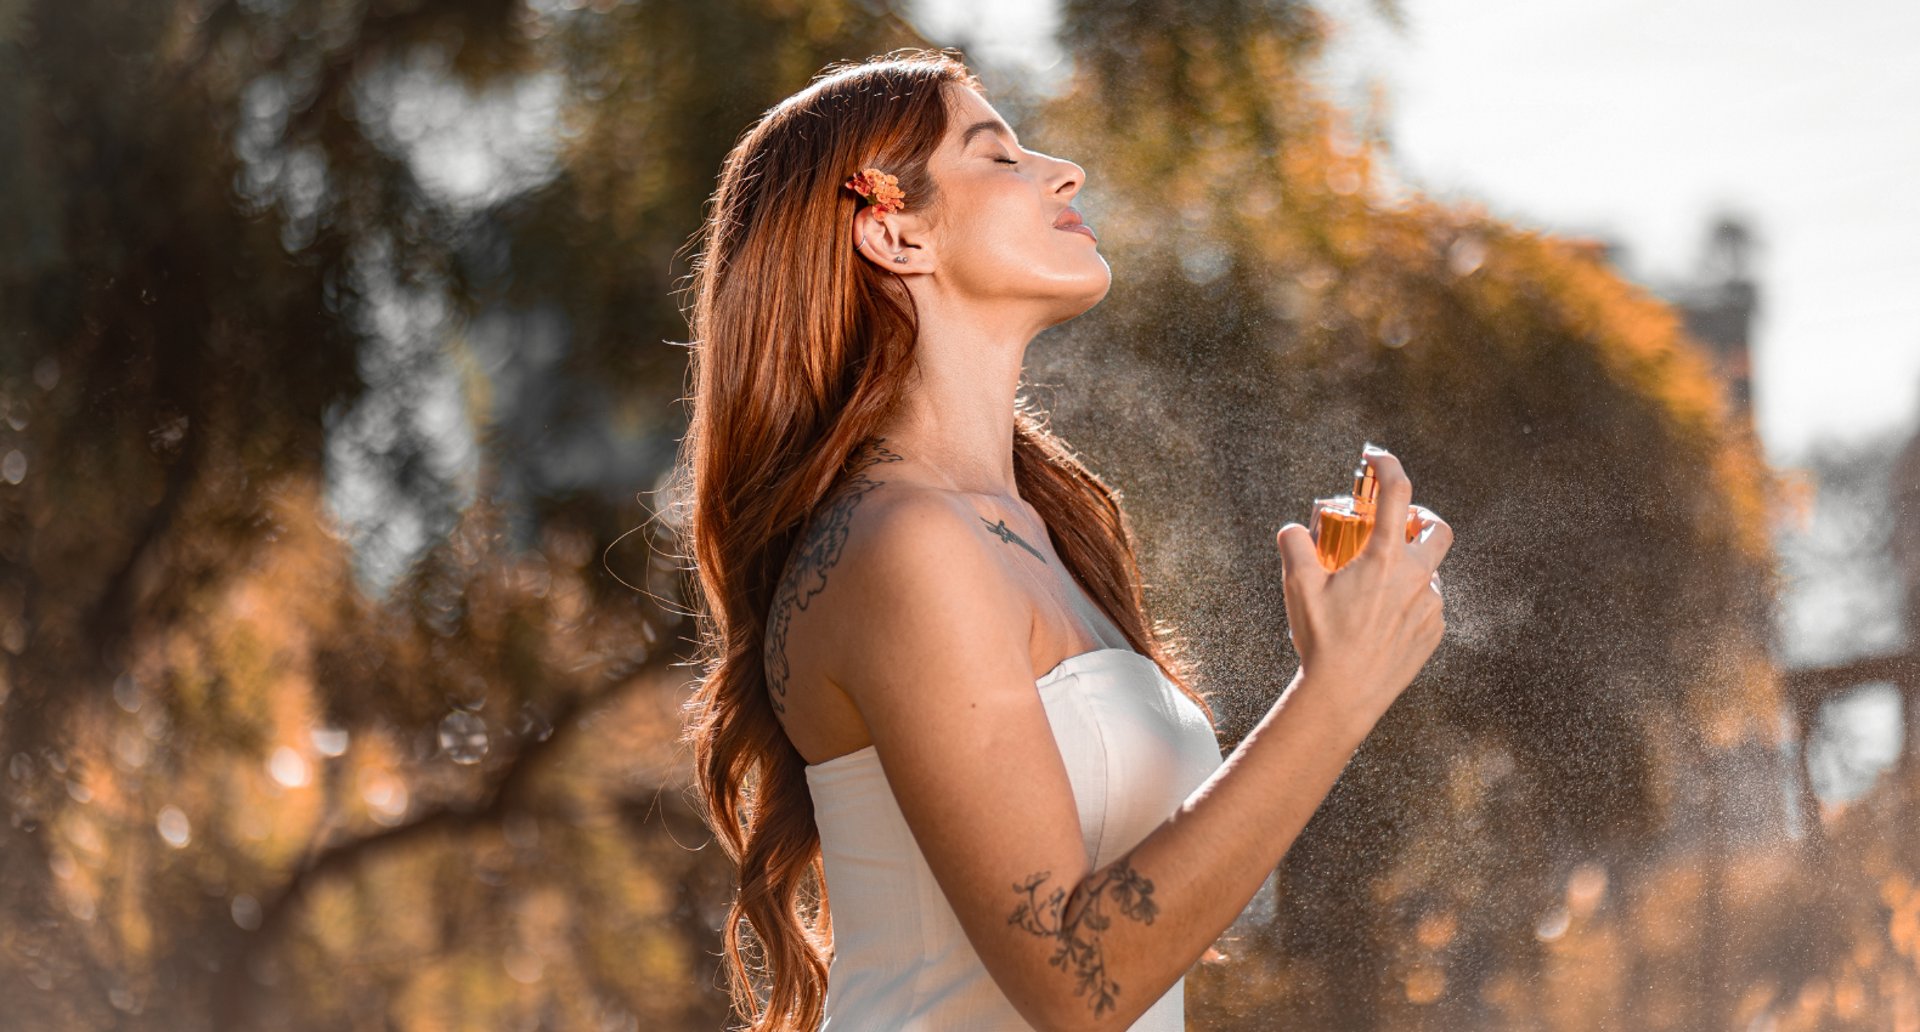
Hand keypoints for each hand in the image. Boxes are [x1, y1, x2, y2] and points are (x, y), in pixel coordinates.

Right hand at [1273, 447, 1453, 728]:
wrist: (1344, 695)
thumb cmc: (1321, 639)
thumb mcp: (1297, 588)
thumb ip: (1294, 547)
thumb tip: (1293, 530)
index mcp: (1383, 560)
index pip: (1396, 494)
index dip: (1388, 467)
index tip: (1376, 460)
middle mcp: (1416, 578)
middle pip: (1438, 530)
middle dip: (1423, 519)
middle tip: (1398, 526)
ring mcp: (1430, 606)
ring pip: (1429, 572)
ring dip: (1409, 569)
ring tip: (1375, 588)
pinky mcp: (1433, 632)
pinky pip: (1428, 605)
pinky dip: (1410, 601)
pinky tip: (1382, 619)